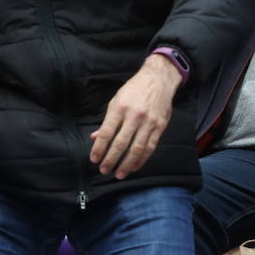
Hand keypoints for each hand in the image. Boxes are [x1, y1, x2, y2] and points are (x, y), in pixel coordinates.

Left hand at [90, 54, 179, 179]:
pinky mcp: (160, 127)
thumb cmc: (134, 90)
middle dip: (111, 159)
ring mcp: (148, 122)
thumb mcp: (116, 100)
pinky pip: (150, 147)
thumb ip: (107, 121)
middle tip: (104, 170)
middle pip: (121, 143)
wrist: (158, 79)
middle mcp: (134, 116)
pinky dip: (141, 159)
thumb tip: (95, 138)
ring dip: (126, 164)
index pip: (106, 132)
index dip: (99, 148)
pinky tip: (134, 167)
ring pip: (136, 149)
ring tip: (119, 174)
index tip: (94, 159)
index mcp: (120, 108)